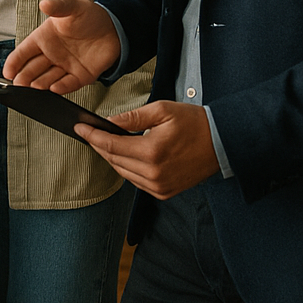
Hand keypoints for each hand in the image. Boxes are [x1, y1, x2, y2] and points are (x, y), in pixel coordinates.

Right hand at [4, 0, 120, 92]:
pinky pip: (68, 84)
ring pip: (47, 78)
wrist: (116, 26)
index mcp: (44, 38)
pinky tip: (54, 89)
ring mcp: (65, 66)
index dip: (14, 62)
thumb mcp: (72, 6)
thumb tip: (44, 4)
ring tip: (33, 88)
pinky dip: (60, 88)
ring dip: (40, 84)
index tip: (7, 72)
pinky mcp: (81, 76)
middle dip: (24, 77)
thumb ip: (58, 6)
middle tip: (18, 85)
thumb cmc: (90, 15)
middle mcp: (52, 54)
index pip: (24, 52)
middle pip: (32, 68)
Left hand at [74, 100, 219, 198]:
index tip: (79, 128)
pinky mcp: (165, 192)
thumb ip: (132, 117)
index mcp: (152, 152)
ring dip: (111, 157)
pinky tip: (123, 156)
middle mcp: (155, 174)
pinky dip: (126, 169)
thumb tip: (109, 121)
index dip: (92, 136)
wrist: (223, 143)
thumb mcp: (162, 110)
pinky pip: (136, 181)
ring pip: (123, 172)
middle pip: (114, 160)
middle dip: (98, 145)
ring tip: (102, 142)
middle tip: (87, 132)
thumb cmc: (195, 123)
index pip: (111, 145)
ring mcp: (160, 186)